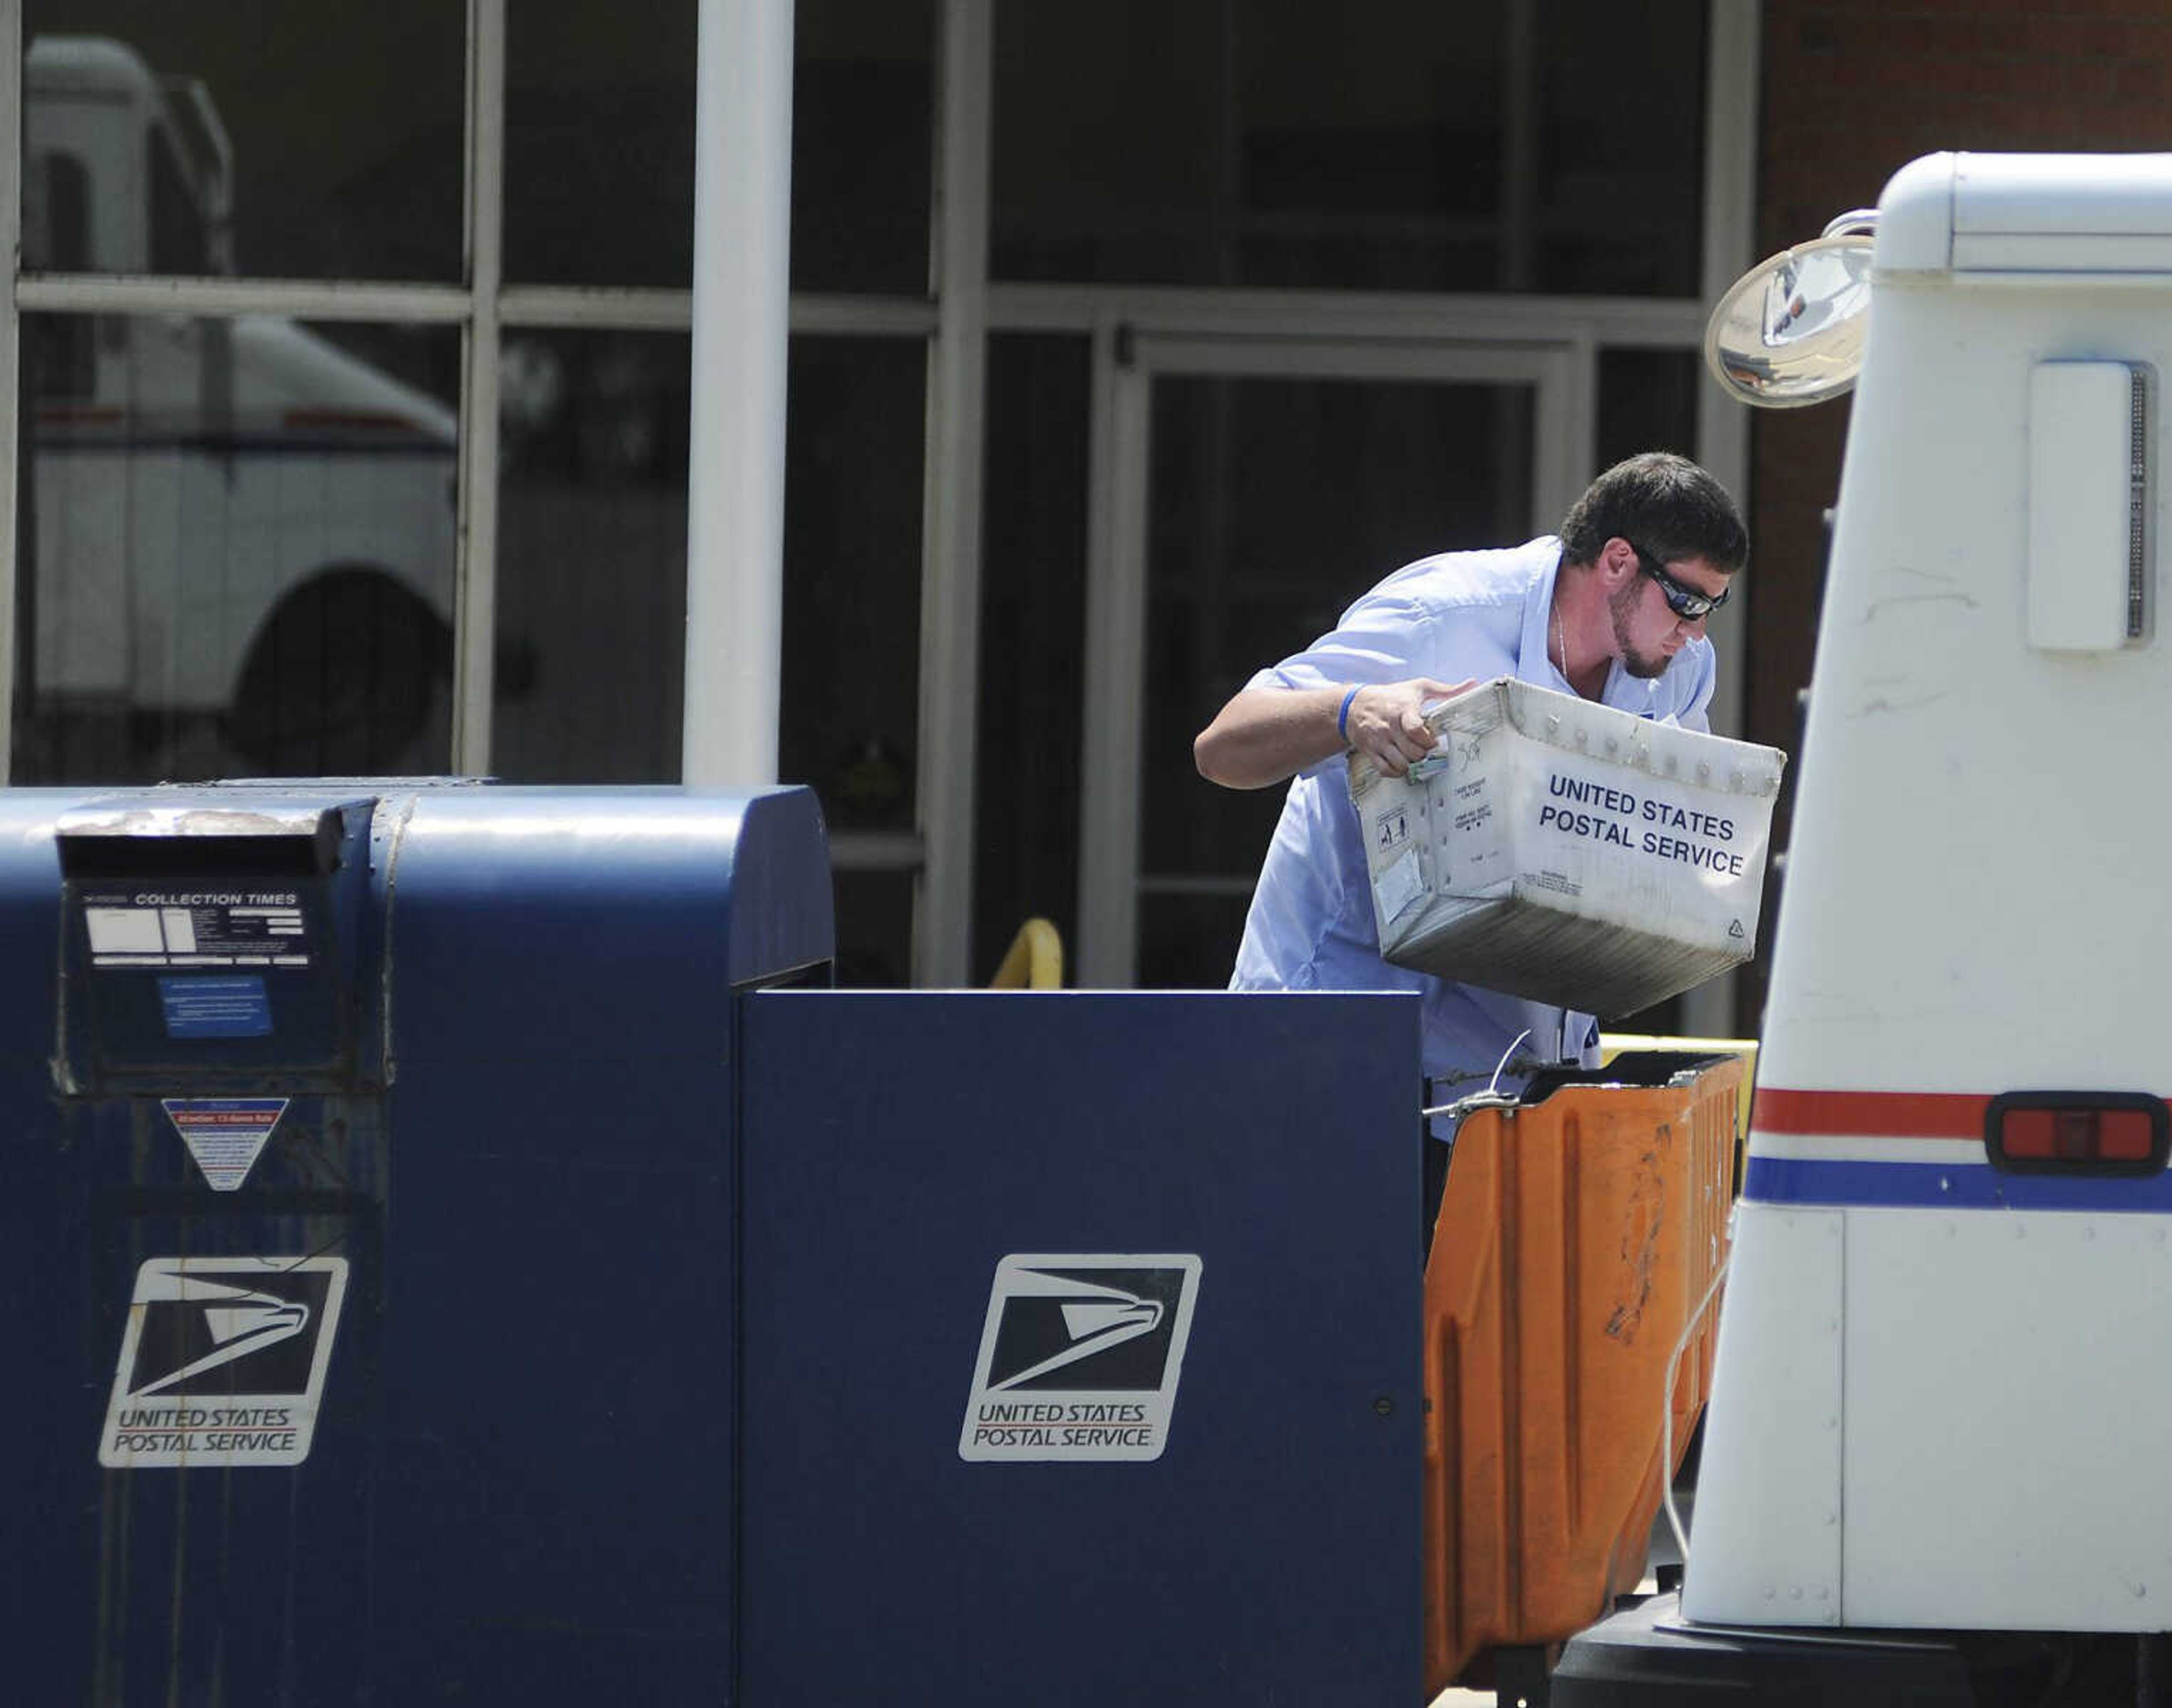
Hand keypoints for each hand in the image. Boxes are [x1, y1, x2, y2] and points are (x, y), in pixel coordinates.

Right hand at [1346, 678, 1474, 777]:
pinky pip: (1385, 770)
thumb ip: (1446, 689)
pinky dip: (1397, 772)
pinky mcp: (1370, 751)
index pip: (1415, 729)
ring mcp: (1378, 741)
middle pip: (1412, 751)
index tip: (1434, 741)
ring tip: (1416, 758)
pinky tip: (1403, 765)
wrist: (1354, 705)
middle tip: (1427, 752)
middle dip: (1423, 755)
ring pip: (1400, 763)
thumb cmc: (1391, 696)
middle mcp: (1389, 727)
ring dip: (1412, 765)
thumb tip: (1473, 684)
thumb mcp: (1418, 687)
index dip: (1428, 740)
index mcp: (1402, 709)